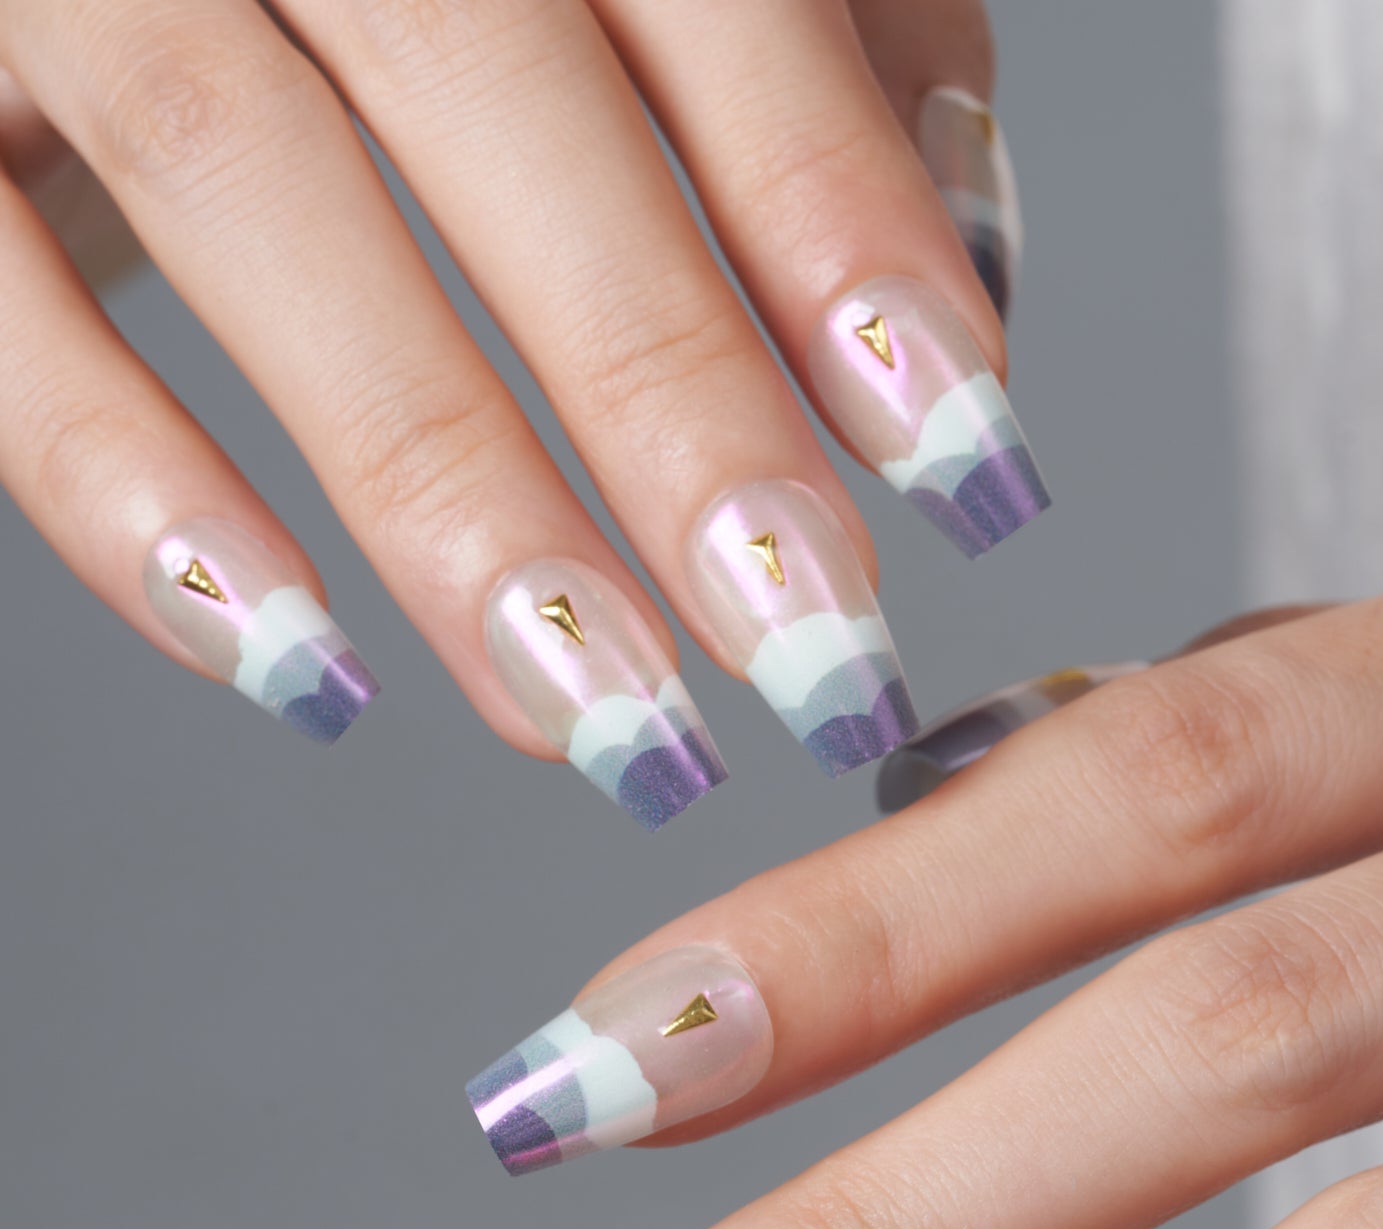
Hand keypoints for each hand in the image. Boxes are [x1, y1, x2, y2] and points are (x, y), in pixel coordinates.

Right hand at [0, 1, 1033, 811]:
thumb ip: (819, 54)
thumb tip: (957, 291)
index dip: (839, 229)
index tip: (961, 464)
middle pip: (491, 90)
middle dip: (668, 398)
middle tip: (804, 646)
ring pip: (246, 191)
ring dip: (444, 492)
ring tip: (599, 716)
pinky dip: (128, 495)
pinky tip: (298, 665)